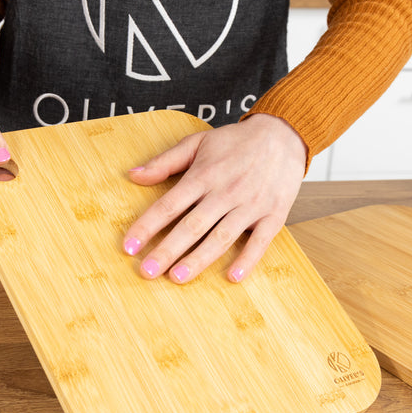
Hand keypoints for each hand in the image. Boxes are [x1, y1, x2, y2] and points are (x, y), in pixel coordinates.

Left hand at [123, 113, 306, 283]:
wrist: (283, 135)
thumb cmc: (236, 142)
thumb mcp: (197, 142)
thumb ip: (165, 161)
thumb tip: (133, 176)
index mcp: (204, 175)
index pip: (169, 205)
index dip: (147, 226)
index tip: (128, 246)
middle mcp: (225, 192)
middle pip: (192, 225)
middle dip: (167, 250)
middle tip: (147, 271)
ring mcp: (251, 205)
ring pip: (221, 236)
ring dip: (199, 258)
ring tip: (177, 277)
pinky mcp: (274, 214)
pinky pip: (261, 240)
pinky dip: (248, 258)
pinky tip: (233, 276)